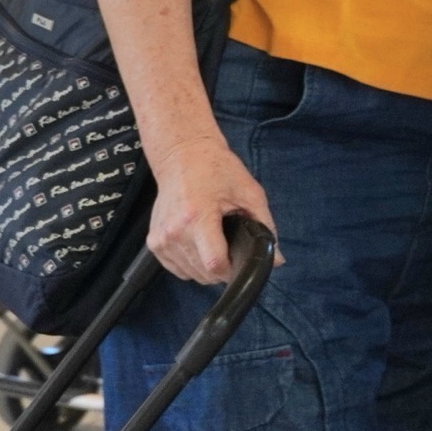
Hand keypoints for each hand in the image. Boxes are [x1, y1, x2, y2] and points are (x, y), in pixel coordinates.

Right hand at [147, 130, 274, 283]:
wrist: (183, 156)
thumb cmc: (217, 170)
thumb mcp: (250, 193)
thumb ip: (265, 227)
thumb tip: (278, 259)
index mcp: (197, 217)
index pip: (214, 264)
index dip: (233, 270)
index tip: (243, 263)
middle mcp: (174, 232)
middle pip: (203, 273)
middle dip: (223, 269)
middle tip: (233, 247)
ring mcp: (160, 239)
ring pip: (190, 274)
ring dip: (207, 268)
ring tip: (216, 242)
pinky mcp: (153, 242)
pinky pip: (177, 268)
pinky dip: (192, 264)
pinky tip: (201, 245)